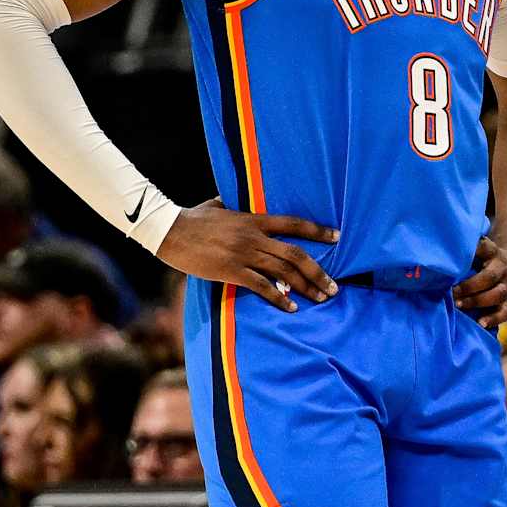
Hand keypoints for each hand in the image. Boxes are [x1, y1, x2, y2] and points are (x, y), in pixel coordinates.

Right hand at [156, 198, 338, 312]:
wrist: (169, 230)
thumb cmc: (192, 217)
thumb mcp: (217, 204)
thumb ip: (232, 204)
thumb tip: (234, 199)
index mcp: (253, 219)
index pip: (293, 224)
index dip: (317, 230)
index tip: (337, 237)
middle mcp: (254, 237)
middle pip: (295, 254)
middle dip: (318, 271)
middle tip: (334, 286)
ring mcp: (243, 254)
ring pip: (284, 272)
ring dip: (306, 287)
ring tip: (321, 298)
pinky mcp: (230, 271)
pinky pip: (261, 286)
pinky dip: (280, 298)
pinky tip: (292, 307)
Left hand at [453, 234, 506, 329]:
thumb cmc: (484, 262)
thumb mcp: (478, 251)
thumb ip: (463, 253)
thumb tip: (436, 255)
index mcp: (492, 253)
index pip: (484, 247)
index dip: (473, 250)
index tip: (456, 258)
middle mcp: (502, 269)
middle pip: (489, 277)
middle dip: (469, 286)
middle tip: (451, 293)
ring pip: (498, 294)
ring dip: (477, 301)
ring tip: (459, 306)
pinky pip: (504, 313)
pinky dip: (493, 319)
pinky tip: (480, 323)